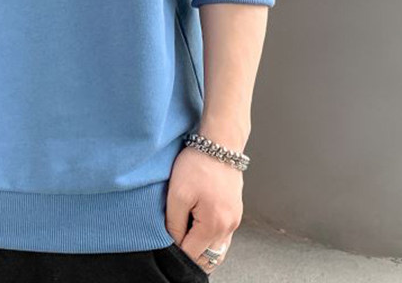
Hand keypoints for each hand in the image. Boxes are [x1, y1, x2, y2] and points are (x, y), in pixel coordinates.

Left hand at [165, 141, 243, 273]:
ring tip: (185, 231)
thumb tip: (174, 242)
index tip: (167, 235)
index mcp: (214, 224)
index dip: (176, 249)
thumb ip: (174, 224)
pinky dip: (209, 238)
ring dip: (200, 247)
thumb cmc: (198, 165)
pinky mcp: (234, 213)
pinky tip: (196, 225)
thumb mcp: (177, 194)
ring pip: (216, 249)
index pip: (192, 255)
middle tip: (175, 234)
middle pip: (207, 257)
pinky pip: (222, 237)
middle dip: (189, 251)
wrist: (219, 144)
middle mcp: (228, 227)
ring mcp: (234, 221)